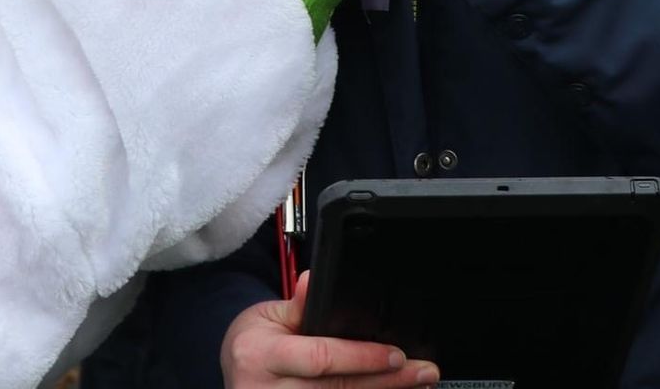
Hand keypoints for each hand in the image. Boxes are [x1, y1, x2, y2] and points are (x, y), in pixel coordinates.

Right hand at [222, 272, 437, 386]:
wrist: (236, 375)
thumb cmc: (253, 344)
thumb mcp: (267, 316)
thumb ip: (298, 305)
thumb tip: (313, 281)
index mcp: (260, 356)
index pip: (319, 358)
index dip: (361, 358)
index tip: (396, 355)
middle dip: (386, 381)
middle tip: (423, 373)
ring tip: (418, 385)